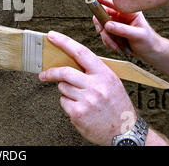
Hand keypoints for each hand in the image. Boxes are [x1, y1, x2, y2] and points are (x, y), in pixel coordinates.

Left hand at [39, 31, 135, 145]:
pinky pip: (63, 102)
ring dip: (65, 91)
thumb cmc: (117, 106)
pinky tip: (80, 109)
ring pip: (62, 88)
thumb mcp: (111, 82)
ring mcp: (87, 100)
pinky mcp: (78, 113)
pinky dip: (67, 104)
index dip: (64, 42)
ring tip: (79, 99)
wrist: (125, 132)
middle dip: (51, 73)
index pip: (81, 52)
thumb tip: (70, 60)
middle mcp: (96, 86)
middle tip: (44, 74)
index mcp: (105, 74)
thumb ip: (93, 71)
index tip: (52, 36)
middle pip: (65, 72)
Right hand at [93, 0, 161, 58]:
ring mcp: (117, 25)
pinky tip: (116, 46)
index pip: (114, 4)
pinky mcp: (114, 33)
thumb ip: (122, 29)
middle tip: (101, 31)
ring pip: (103, 27)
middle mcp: (122, 17)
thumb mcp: (138, 35)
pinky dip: (108, 42)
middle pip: (103, 15)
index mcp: (130, 12)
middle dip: (101, 25)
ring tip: (115, 46)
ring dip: (106, 37)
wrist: (150, 53)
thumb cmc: (148, 42)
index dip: (103, 0)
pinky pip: (104, 35)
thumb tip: (107, 25)